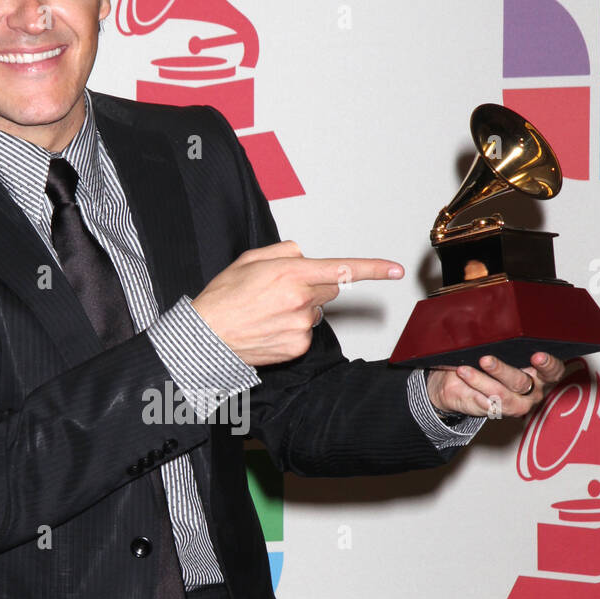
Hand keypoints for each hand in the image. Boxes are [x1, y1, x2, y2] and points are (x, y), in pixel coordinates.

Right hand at [191, 241, 404, 366]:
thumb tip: (303, 256)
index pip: (343, 269)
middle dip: (312, 286)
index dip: (373, 269)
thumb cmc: (222, 298)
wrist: (206, 337)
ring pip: (315, 311)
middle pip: (328, 288)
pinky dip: (293, 329)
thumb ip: (284, 252)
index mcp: (290, 272)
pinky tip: (269, 327)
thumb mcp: (249, 260)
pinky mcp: (298, 346)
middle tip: (280, 291)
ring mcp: (301, 325)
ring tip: (267, 312)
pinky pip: (306, 332)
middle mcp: (300, 299)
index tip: (394, 270)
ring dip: (299, 309)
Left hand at [426, 352, 565, 418]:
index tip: (537, 356)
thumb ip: (503, 344)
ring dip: (480, 381)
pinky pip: (485, 405)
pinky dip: (472, 393)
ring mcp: (515, 405)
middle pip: (520, 382)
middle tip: (485, 360)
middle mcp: (532, 392)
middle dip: (501, 370)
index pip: (553, 370)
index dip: (548, 364)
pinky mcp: (497, 413)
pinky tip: (463, 385)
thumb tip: (491, 330)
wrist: (463, 385)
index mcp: (541, 374)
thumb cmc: (490, 362)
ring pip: (500, 395)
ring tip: (463, 370)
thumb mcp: (499, 350)